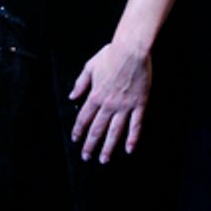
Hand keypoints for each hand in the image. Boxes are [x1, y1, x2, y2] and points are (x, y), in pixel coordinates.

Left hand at [69, 41, 151, 162]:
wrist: (131, 50)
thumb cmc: (111, 55)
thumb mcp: (89, 67)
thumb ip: (80, 84)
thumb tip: (71, 97)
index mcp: (95, 95)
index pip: (84, 118)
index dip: (78, 131)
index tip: (76, 140)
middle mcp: (109, 104)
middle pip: (97, 129)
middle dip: (90, 145)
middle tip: (86, 157)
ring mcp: (125, 106)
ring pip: (115, 132)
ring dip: (108, 147)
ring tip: (104, 160)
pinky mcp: (139, 104)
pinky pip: (136, 125)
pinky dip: (133, 138)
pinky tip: (129, 149)